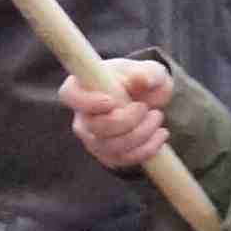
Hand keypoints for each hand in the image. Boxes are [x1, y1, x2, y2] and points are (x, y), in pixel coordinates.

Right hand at [68, 59, 172, 175]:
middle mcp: (82, 116)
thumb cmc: (141, 80)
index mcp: (82, 87)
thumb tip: (142, 79)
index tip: (112, 101)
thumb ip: (147, 73)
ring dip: (140, 135)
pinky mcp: (107, 155)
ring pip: (110, 146)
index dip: (87, 102)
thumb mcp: (149, 70)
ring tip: (157, 117)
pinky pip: (122, 159)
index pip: (69, 95)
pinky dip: (146, 149)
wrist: (148, 100)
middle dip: (126, 121)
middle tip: (145, 107)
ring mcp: (92, 139)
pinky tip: (161, 134)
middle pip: (94, 127)